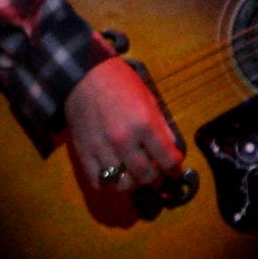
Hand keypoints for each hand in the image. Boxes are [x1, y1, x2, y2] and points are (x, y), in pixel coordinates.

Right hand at [65, 55, 184, 195]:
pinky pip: (98, 182)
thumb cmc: (119, 81)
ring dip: (133, 183)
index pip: (167, 160)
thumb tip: (172, 149)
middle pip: (146, 176)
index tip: (175, 170)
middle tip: (156, 174)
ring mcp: (102, 149)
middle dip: (155, 178)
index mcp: (143, 124)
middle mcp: (124, 141)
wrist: (81, 74)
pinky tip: (113, 175)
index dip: (175, 169)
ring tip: (134, 175)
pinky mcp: (84, 153)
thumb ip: (161, 126)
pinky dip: (108, 184)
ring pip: (123, 184)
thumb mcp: (148, 97)